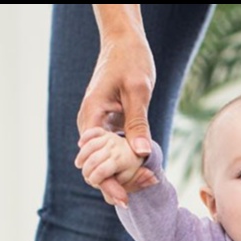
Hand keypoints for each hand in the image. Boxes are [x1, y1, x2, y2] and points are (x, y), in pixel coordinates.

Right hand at [77, 12, 157, 204]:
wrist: (124, 42)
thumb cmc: (130, 60)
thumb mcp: (137, 90)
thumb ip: (138, 122)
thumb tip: (141, 154)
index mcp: (90, 118)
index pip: (92, 161)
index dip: (107, 182)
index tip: (124, 198)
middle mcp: (90, 126)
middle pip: (97, 167)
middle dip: (119, 181)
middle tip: (148, 184)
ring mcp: (99, 128)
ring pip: (107, 162)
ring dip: (126, 174)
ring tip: (150, 180)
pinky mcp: (110, 127)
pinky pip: (115, 152)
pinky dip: (129, 162)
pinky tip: (146, 168)